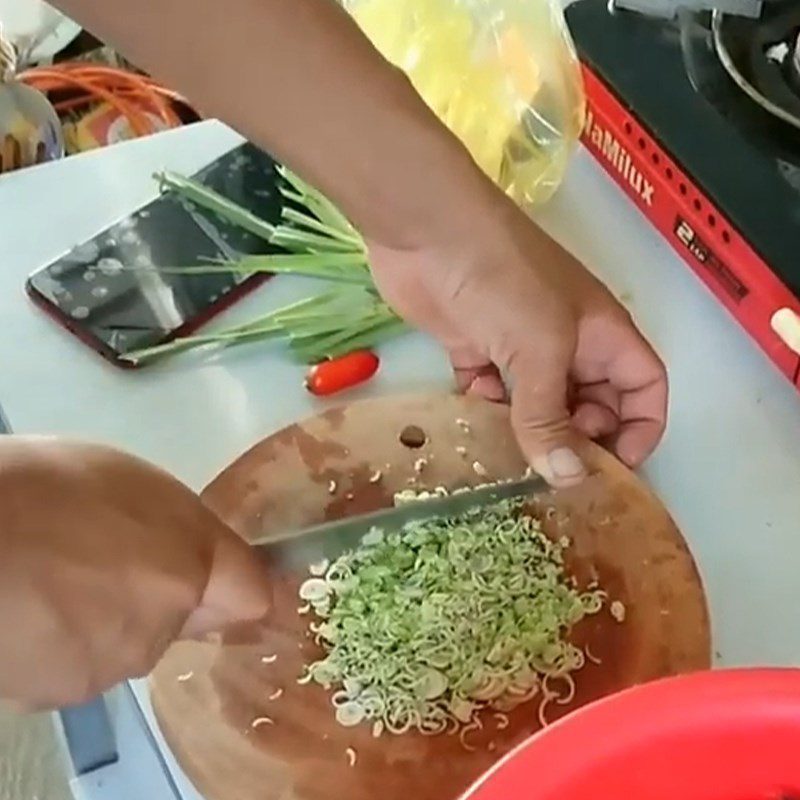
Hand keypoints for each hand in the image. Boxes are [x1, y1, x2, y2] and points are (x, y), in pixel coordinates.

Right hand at [0, 437, 268, 709]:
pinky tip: (31, 612)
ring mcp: (111, 664)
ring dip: (106, 623)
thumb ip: (178, 530)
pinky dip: (62, 648)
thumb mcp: (129, 481)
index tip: (218, 577)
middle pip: (183, 619)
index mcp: (187, 563)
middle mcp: (163, 624)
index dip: (235, 585)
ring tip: (55, 583)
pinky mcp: (62, 694)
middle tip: (105, 561)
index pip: (251, 596)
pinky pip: (80, 666)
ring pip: (129, 644)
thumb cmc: (40, 487)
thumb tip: (192, 562)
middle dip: (159, 597)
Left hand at [369, 186, 666, 486]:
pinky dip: (485, 409)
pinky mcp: (473, 346)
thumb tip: (567, 478)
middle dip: (578, 437)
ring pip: (536, 402)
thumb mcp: (540, 350)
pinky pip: (489, 391)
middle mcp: (566, 342)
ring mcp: (517, 344)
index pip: (643, 386)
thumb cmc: (505, 281)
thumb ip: (550, 416)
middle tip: (552, 466)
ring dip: (528, 430)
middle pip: (590, 403)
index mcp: (603, 335)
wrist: (428, 231)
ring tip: (512, 462)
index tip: (613, 469)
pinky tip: (473, 420)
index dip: (640, 428)